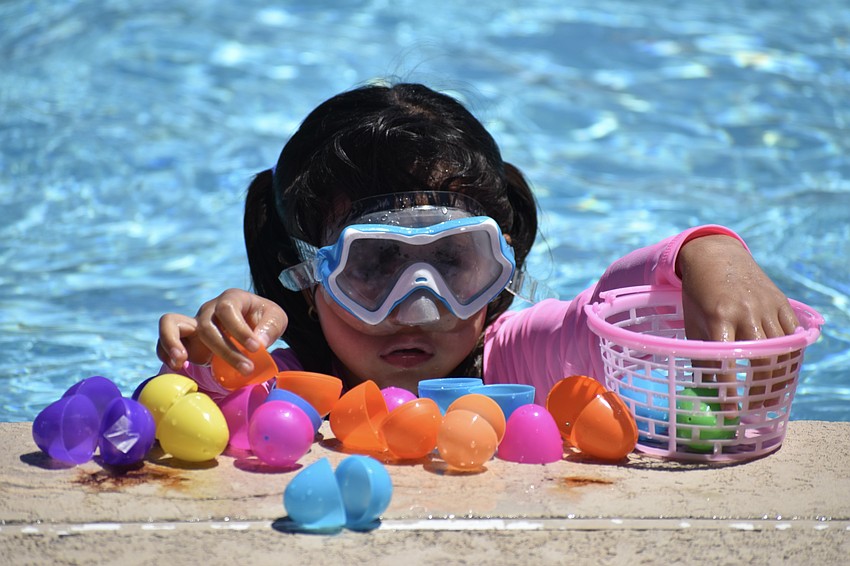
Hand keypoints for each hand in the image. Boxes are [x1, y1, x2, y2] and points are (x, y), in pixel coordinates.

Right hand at [156, 289, 287, 374]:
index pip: (228, 309)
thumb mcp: (275, 319)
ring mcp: (194, 322)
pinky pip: (164, 340)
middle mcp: (209, 308)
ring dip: (172, 342)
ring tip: (181, 361)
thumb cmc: (262, 321)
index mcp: (231, 298)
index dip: (240, 330)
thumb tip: (260, 342)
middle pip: (206, 326)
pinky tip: (178, 367)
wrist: (250, 326)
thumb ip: (271, 327)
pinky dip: (165, 352)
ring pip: (171, 324)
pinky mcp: (185, 339)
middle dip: (226, 351)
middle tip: (246, 369)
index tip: (257, 348)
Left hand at [677, 235, 798, 407]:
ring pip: (781, 350)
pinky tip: (781, 371)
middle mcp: (746, 312)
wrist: (716, 257)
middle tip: (756, 409)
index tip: (731, 413)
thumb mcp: (693, 323)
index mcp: (718, 317)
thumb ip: (701, 355)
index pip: (727, 362)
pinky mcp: (782, 303)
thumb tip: (704, 391)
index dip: (730, 391)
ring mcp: (767, 306)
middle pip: (762, 359)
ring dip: (777, 377)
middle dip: (761, 389)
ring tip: (769, 396)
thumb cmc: (698, 295)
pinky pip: (792, 335)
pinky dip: (789, 355)